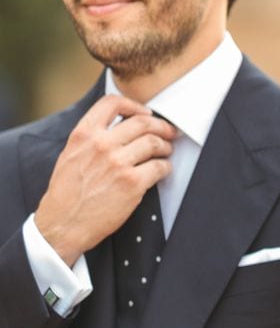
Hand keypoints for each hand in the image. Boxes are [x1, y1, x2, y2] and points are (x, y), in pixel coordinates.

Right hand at [35, 95, 176, 264]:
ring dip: (166, 146)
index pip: (112, 103)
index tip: (145, 113)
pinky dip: (165, 167)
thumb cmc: (67, 192)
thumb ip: (92, 138)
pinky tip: (162, 170)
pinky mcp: (132, 183)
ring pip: (154, 143)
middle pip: (143, 122)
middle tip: (169, 132)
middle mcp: (101, 145)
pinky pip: (160, 167)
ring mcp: (117, 163)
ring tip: (166, 151)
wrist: (63, 224)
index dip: (135, 105)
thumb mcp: (71, 155)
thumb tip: (120, 126)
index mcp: (83, 134)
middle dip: (161, 126)